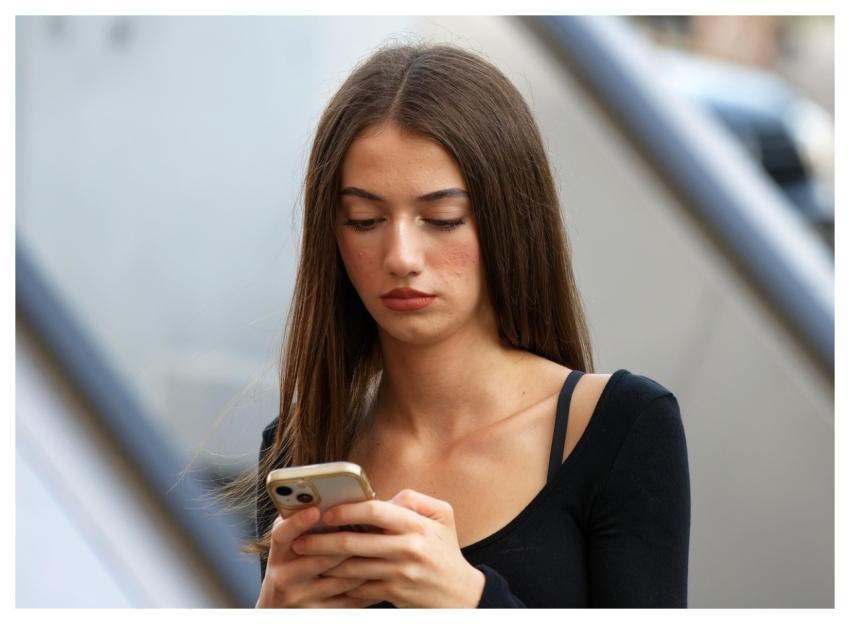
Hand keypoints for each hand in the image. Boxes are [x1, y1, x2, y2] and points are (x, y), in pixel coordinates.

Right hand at [255, 507, 379, 607]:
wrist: (280, 610)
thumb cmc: (291, 567)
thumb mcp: (288, 547)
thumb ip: (301, 525)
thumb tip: (327, 497)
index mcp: (278, 554)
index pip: (282, 535)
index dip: (297, 522)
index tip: (315, 510)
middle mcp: (285, 577)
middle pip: (319, 558)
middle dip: (347, 542)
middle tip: (369, 527)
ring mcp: (302, 598)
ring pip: (340, 579)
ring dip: (364, 562)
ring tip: (383, 546)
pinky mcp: (319, 613)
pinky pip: (350, 599)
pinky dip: (368, 585)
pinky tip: (381, 572)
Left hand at [289, 489, 485, 607]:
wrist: (460, 594)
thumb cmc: (446, 551)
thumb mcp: (442, 517)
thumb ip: (413, 500)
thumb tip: (383, 497)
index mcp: (417, 525)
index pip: (376, 511)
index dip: (348, 510)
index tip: (327, 512)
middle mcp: (407, 548)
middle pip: (356, 541)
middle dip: (322, 541)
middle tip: (300, 539)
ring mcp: (399, 573)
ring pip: (352, 567)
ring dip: (325, 563)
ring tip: (304, 558)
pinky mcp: (393, 592)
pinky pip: (360, 587)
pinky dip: (340, 583)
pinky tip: (324, 578)